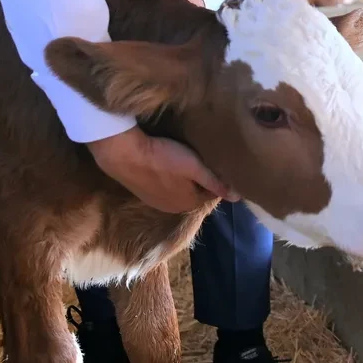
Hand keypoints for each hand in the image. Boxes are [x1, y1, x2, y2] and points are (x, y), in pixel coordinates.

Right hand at [87, 125, 237, 213]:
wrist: (124, 154)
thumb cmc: (164, 158)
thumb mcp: (195, 168)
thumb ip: (216, 182)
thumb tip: (239, 198)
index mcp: (189, 204)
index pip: (211, 192)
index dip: (215, 176)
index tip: (216, 161)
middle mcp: (173, 208)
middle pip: (195, 191)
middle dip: (200, 178)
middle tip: (202, 157)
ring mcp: (156, 202)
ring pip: (179, 189)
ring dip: (184, 178)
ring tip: (185, 157)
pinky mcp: (143, 192)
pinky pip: (164, 186)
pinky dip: (168, 177)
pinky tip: (166, 162)